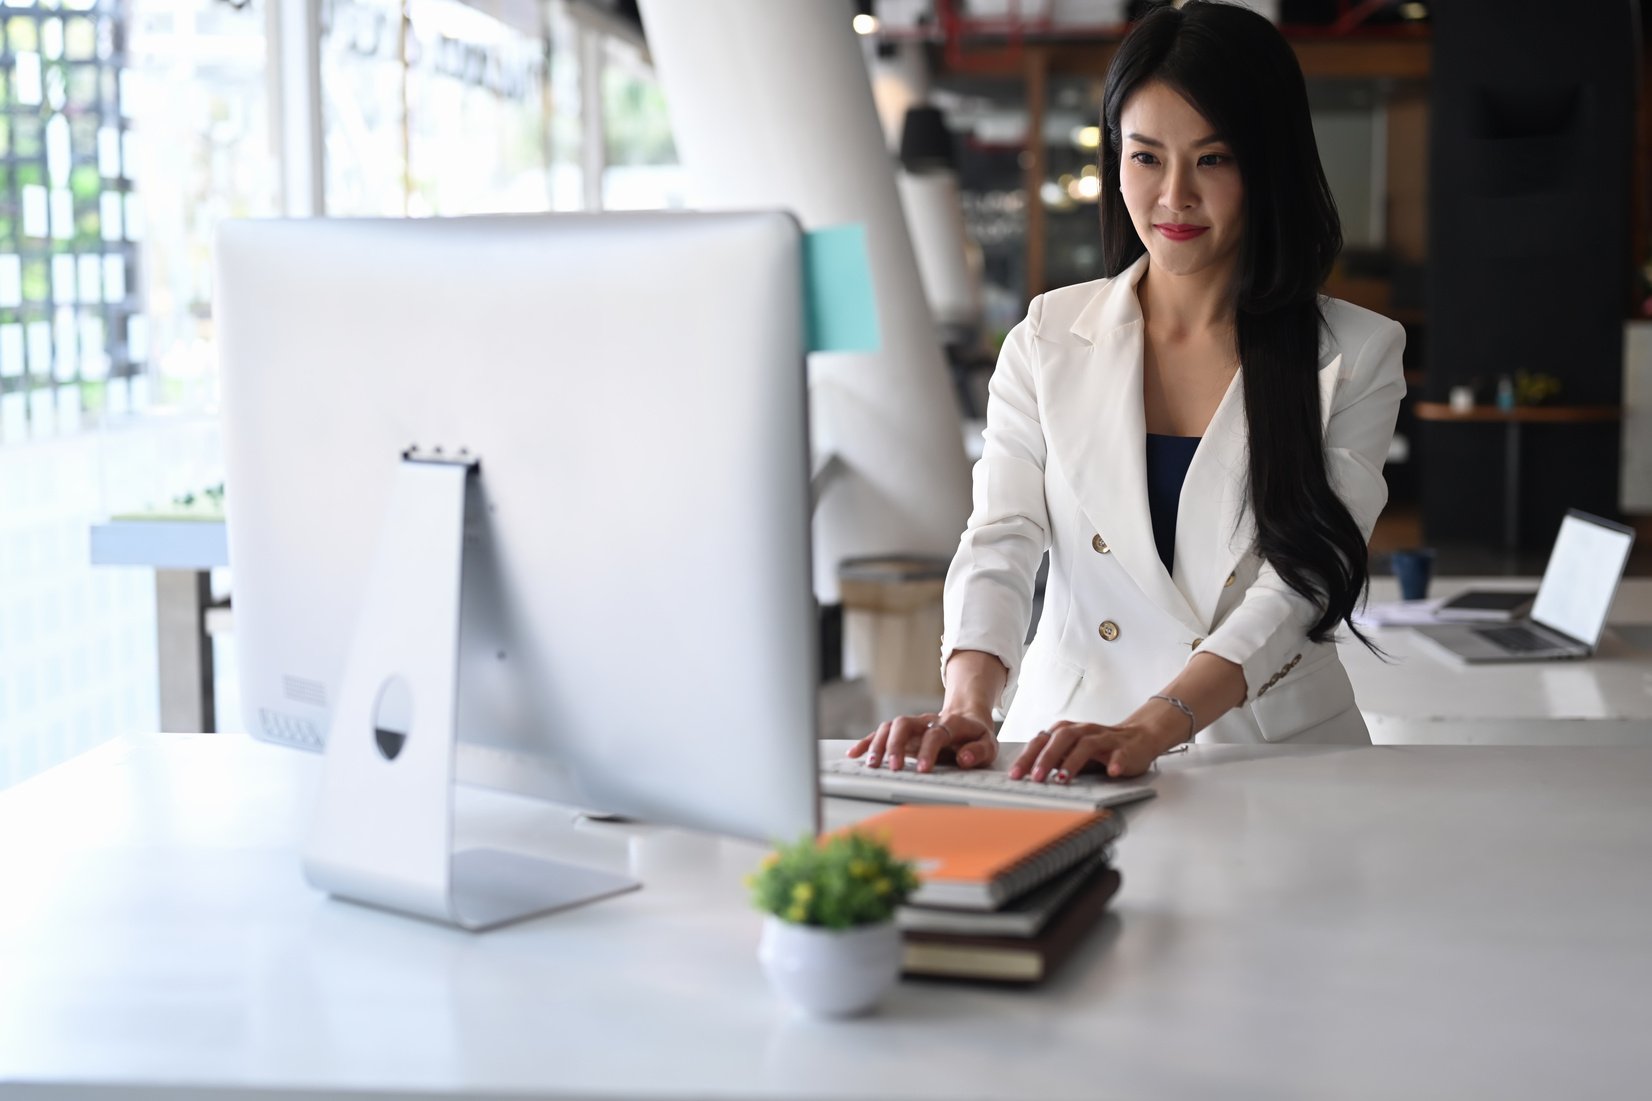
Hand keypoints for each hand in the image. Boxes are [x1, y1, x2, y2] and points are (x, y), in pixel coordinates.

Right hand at [846, 711, 996, 773]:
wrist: (967, 718)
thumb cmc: (976, 736)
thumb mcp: (989, 744)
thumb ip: (979, 752)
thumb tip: (964, 758)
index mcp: (950, 723)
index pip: (935, 733)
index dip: (928, 750)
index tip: (923, 770)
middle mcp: (926, 721)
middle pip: (904, 724)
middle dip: (895, 745)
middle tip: (893, 768)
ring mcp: (912, 725)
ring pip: (890, 727)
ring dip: (878, 745)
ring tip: (872, 766)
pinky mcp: (902, 732)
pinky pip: (881, 733)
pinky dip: (867, 742)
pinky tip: (856, 754)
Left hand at [1007, 720, 1172, 782]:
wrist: (1138, 737)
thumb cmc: (1099, 747)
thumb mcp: (1071, 751)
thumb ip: (1052, 759)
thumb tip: (1026, 776)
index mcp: (1067, 731)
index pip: (1042, 741)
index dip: (1027, 757)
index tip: (1015, 775)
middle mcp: (1084, 731)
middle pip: (1062, 738)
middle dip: (1046, 758)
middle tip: (1035, 777)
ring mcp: (1105, 738)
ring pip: (1087, 745)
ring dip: (1073, 761)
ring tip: (1063, 778)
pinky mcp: (1125, 748)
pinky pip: (1120, 753)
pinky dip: (1116, 762)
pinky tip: (1111, 771)